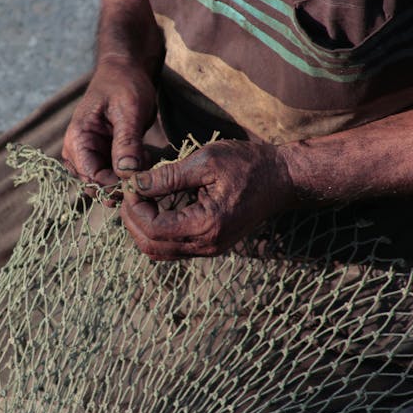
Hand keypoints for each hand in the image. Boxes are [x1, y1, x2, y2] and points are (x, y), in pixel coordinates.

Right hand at [62, 57, 156, 187]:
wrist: (127, 72)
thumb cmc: (124, 85)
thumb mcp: (128, 111)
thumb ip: (126, 142)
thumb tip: (127, 173)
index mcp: (77, 138)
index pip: (90, 175)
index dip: (114, 185)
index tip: (139, 182)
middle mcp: (79, 151)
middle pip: (96, 184)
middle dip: (122, 185)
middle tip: (147, 174)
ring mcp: (91, 155)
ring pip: (107, 183)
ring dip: (128, 179)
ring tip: (146, 158)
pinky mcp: (105, 156)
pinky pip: (116, 175)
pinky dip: (132, 172)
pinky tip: (145, 157)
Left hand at [120, 140, 295, 259]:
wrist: (282, 178)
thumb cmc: (248, 164)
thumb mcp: (205, 161)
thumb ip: (167, 176)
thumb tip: (134, 184)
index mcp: (206, 225)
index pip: (153, 228)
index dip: (134, 207)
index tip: (132, 183)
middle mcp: (206, 245)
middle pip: (150, 246)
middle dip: (132, 220)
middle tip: (130, 192)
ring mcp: (209, 249)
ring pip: (158, 251)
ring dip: (142, 227)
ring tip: (139, 199)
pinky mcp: (209, 245)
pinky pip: (172, 247)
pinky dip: (156, 231)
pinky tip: (155, 206)